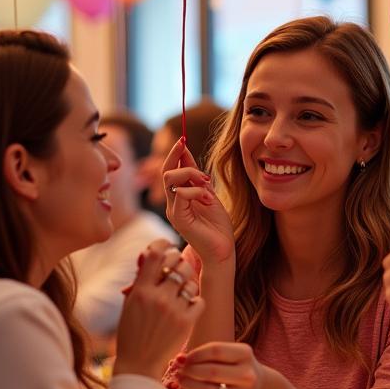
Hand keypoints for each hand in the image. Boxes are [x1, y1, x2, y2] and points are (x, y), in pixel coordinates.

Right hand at [114, 241, 204, 378]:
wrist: (139, 364)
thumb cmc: (131, 333)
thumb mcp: (129, 305)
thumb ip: (140, 280)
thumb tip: (149, 256)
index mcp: (140, 291)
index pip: (155, 254)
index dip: (163, 245)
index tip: (167, 246)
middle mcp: (158, 297)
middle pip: (178, 263)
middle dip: (179, 262)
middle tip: (177, 267)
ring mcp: (174, 310)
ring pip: (191, 281)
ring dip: (188, 283)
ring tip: (182, 291)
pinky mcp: (187, 322)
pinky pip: (199, 300)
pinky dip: (195, 301)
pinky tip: (187, 306)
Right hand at [161, 138, 234, 266]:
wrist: (222, 250)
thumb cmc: (218, 226)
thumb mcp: (208, 193)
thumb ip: (197, 176)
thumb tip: (186, 151)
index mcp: (178, 196)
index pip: (170, 168)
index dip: (175, 152)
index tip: (183, 138)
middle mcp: (172, 203)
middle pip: (167, 171)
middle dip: (186, 164)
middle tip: (205, 175)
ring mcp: (173, 211)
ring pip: (170, 178)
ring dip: (191, 175)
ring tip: (207, 186)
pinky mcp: (178, 219)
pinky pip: (181, 194)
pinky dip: (196, 191)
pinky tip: (208, 199)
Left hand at [168, 341, 265, 388]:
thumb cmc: (236, 367)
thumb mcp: (229, 354)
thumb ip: (205, 354)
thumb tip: (179, 359)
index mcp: (245, 354)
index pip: (215, 351)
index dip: (194, 354)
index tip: (183, 358)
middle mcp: (247, 375)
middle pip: (211, 372)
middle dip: (189, 371)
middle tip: (178, 370)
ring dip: (188, 386)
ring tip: (180, 381)